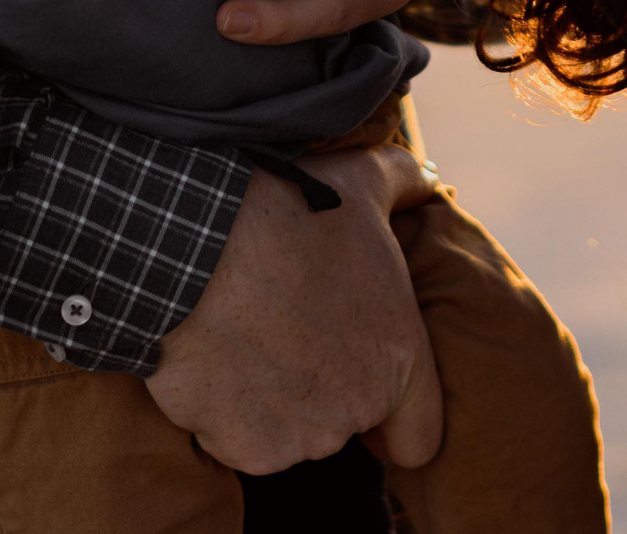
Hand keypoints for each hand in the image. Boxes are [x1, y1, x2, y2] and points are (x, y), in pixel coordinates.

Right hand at [146, 145, 443, 472]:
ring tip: (248, 337)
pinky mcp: (244, 448)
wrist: (197, 246)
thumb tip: (430, 178)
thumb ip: (408, 182)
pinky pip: (237, 439)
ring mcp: (299, 437)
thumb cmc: (286, 215)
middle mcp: (356, 410)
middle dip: (320, 386)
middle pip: (342, 423)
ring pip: (289, 432)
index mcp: (400, 360)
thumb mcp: (363, 182)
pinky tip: (216, 359)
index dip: (395, 421)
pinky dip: (225, 412)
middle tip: (287, 331)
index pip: (418, 438)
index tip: (361, 386)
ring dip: (272, 402)